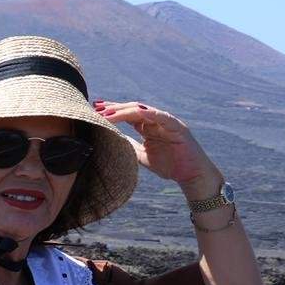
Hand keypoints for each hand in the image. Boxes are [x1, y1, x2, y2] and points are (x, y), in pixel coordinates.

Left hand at [93, 100, 220, 197]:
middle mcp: (156, 121)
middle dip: (113, 108)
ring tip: (107, 113)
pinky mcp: (178, 128)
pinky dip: (150, 113)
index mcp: (148, 127)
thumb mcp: (141, 155)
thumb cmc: (168, 165)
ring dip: (124, 110)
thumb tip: (111, 139)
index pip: (127, 115)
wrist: (190, 175)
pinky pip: (163, 117)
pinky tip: (136, 112)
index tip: (93, 110)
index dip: (111, 112)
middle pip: (132, 109)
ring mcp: (167, 123)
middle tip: (96, 108)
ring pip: (144, 111)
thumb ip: (128, 145)